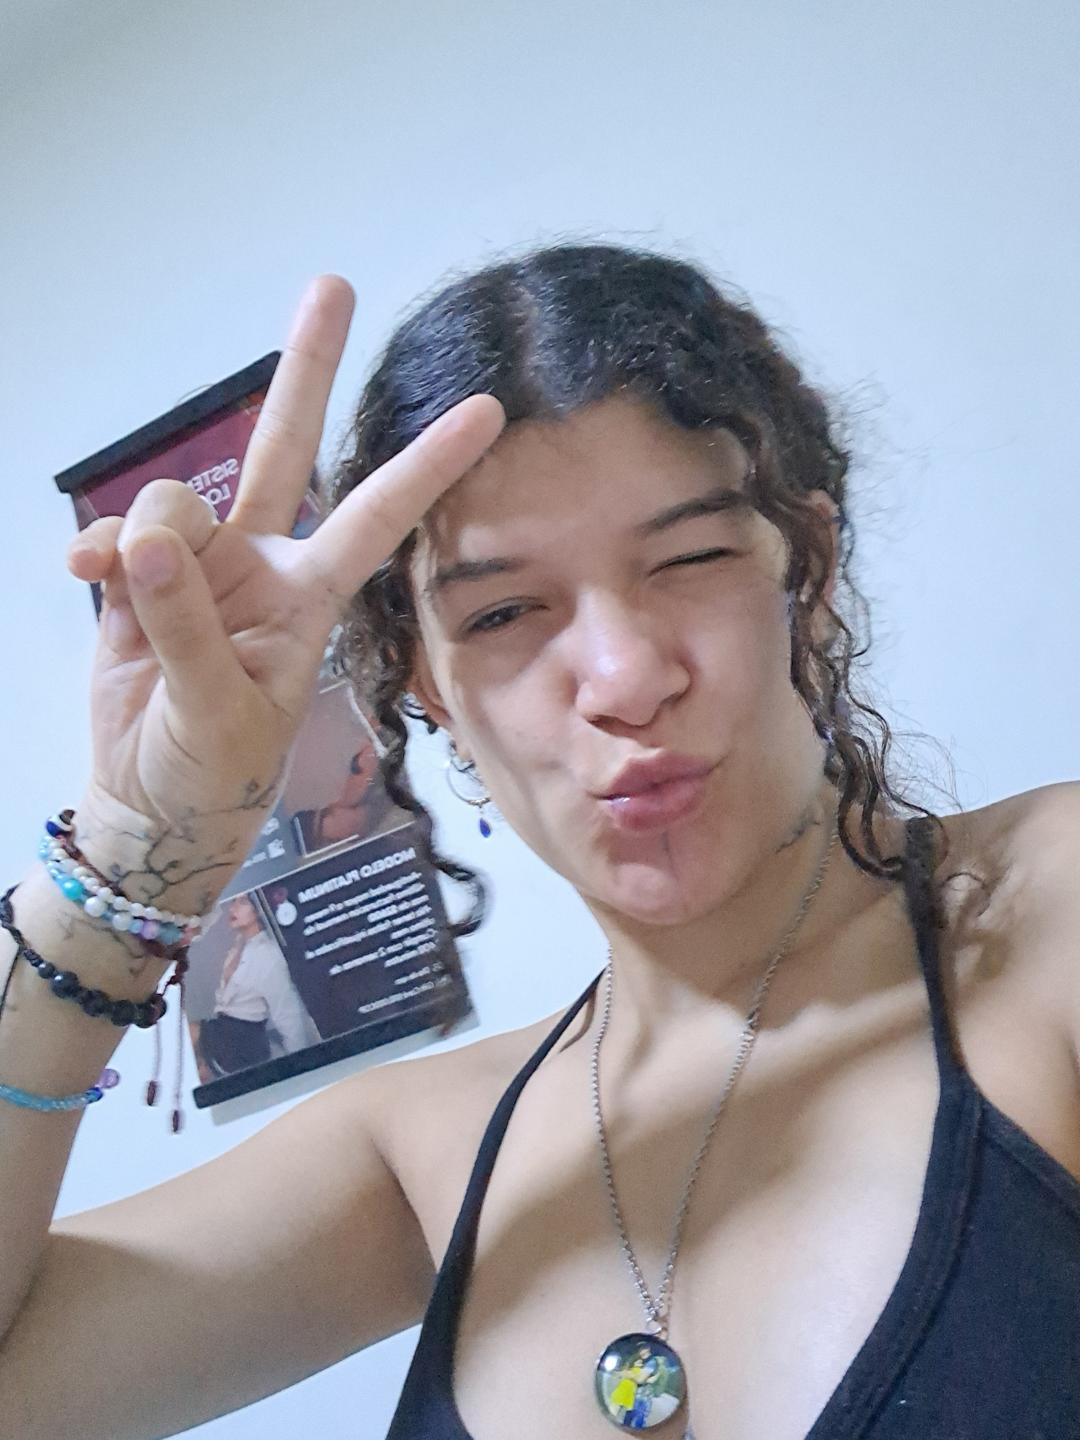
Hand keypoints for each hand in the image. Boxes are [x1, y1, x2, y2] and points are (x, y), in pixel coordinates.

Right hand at [65, 276, 504, 909]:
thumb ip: (185, 627)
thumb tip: (151, 542)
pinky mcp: (138, 575)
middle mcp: (260, 567)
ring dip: (149, 537)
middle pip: (287, 449)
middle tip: (334, 287)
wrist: (149, 804)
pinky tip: (87, 579)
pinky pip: (117, 535)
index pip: (377, 518)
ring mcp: (199, 566)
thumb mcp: (217, 715)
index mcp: (308, 600)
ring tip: (133, 601)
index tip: (489, 410)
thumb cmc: (212, 775)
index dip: (429, 464)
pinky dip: (98, 552)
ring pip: (175, 502)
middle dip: (306, 369)